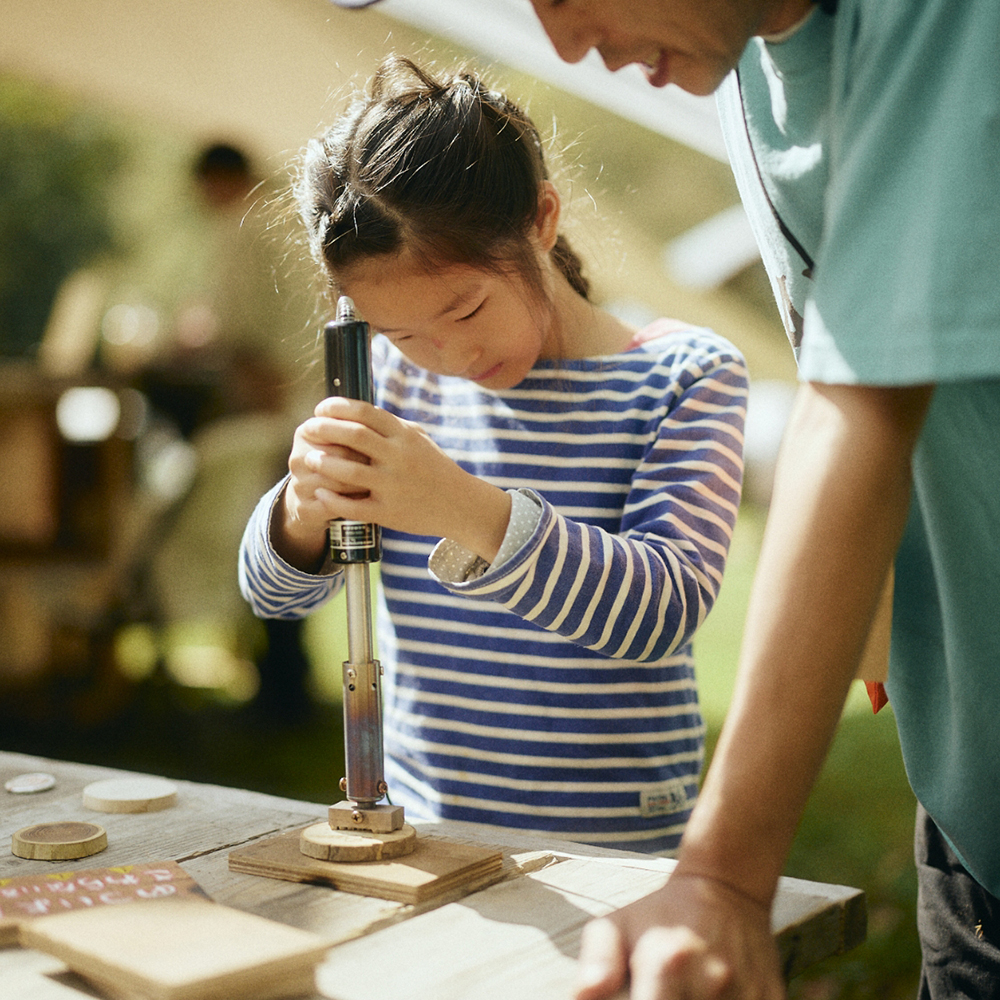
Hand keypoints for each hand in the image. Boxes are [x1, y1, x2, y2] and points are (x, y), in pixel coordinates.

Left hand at [280, 396, 509, 564]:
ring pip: (349, 470)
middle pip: (353, 435)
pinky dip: (332, 498)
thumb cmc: (435, 469)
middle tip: (307, 429)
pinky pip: (353, 505)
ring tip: (310, 459)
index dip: (337, 407)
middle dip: (324, 429)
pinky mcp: (389, 512)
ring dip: (323, 463)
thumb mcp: (418, 439)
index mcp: (404, 436)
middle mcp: (399, 457)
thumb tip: (358, 410)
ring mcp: (393, 486)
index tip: (320, 410)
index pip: (365, 411)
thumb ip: (391, 426)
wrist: (460, 505)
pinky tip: (320, 492)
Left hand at [575, 874, 783, 999]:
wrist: (727, 888)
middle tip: (661, 994)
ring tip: (684, 993)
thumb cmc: (661, 915)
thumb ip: (597, 964)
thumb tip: (581, 997)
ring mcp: (747, 992)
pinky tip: (713, 998)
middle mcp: (711, 979)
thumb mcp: (616, 925)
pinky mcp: (773, 999)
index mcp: (667, 961)